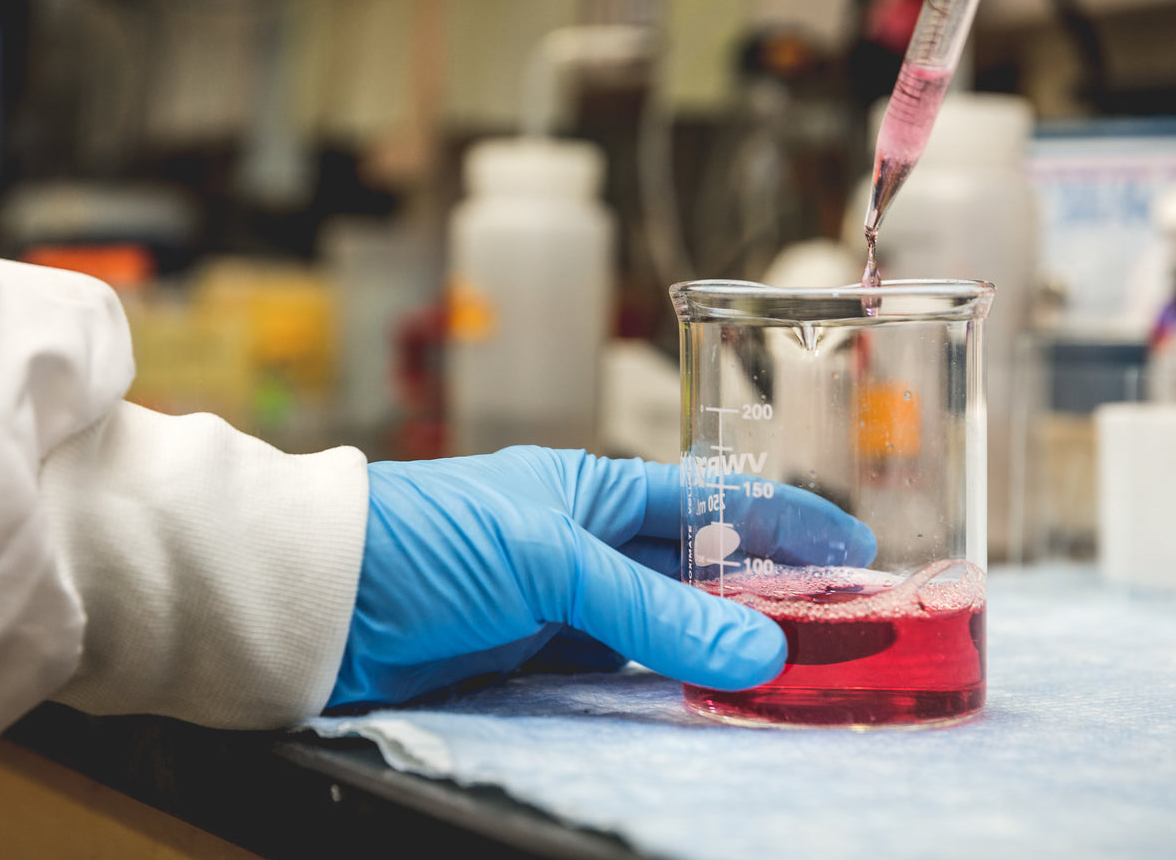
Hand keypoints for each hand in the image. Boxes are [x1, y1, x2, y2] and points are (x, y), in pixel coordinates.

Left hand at [328, 446, 873, 707]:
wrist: (324, 599)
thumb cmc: (428, 542)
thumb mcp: (548, 562)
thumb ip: (650, 608)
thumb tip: (756, 653)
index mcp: (591, 487)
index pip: (708, 501)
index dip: (781, 519)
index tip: (851, 545)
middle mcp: (584, 538)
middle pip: (696, 565)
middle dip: (766, 588)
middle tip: (843, 620)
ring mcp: (561, 598)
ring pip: (664, 618)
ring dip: (721, 638)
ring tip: (793, 662)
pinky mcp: (534, 651)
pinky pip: (621, 662)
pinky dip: (665, 675)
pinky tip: (706, 689)